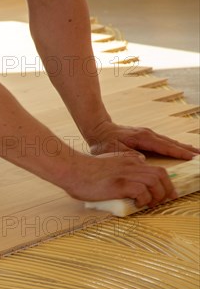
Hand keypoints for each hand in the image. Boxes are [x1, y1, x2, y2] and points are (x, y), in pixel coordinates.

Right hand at [63, 153, 177, 207]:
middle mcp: (130, 165)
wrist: (71, 169)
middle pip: (161, 174)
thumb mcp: (105, 164)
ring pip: (155, 181)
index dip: (162, 181)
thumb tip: (124, 182)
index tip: (161, 192)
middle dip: (167, 189)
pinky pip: (142, 191)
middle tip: (166, 200)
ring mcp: (126, 174)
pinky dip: (144, 200)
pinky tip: (137, 204)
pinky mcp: (120, 184)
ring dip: (157, 195)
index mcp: (127, 160)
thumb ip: (117, 168)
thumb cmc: (82, 171)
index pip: (153, 168)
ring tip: (151, 204)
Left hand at [85, 121, 199, 159]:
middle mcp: (148, 134)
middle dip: (187, 150)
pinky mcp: (145, 136)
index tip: (192, 157)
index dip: (179, 153)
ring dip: (183, 148)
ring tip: (196, 154)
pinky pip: (163, 142)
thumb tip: (142, 159)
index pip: (165, 146)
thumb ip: (127, 155)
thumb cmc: (103, 142)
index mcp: (142, 138)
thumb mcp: (112, 150)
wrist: (97, 129)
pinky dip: (174, 146)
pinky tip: (179, 150)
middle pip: (171, 143)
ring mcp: (147, 134)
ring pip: (169, 142)